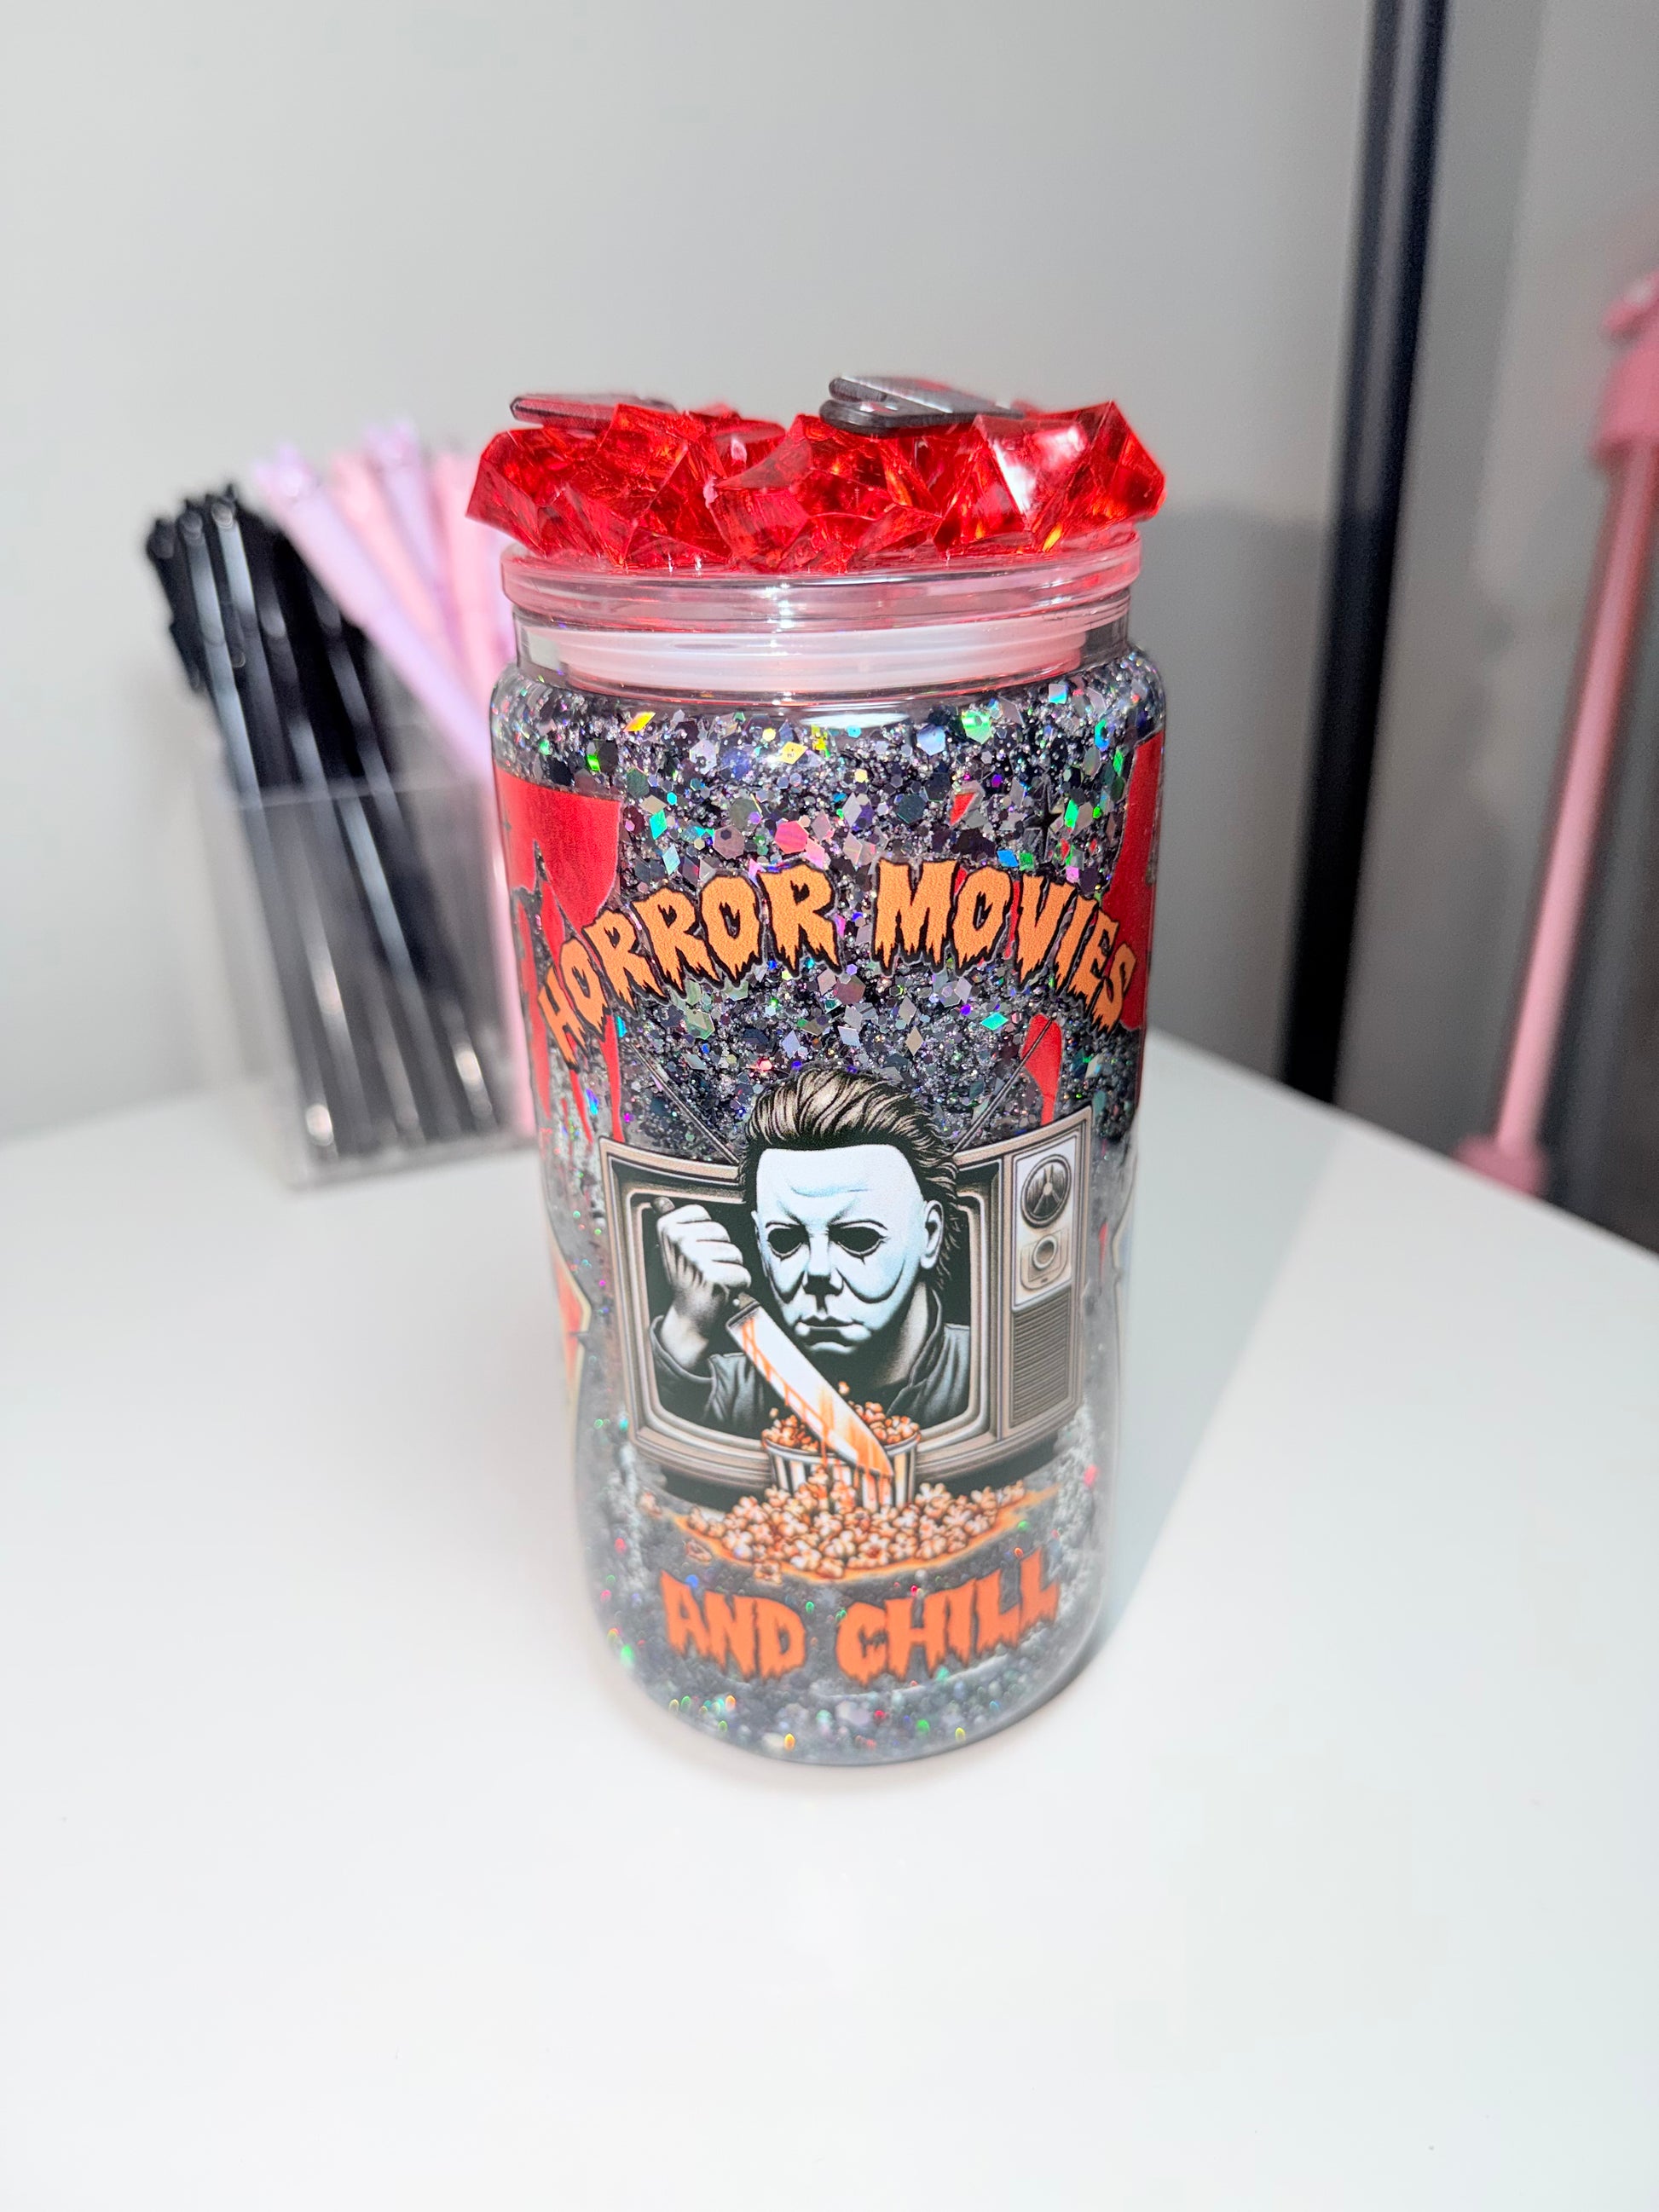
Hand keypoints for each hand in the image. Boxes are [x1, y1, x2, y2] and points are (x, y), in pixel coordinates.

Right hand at [655, 1202, 751, 1370]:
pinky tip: (721, 1292)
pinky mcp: (712, 1276)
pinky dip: (738, 1285)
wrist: (688, 1317)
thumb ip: (673, 1221)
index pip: (702, 1213)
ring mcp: (695, 1258)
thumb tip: (661, 1200)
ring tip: (713, 1280)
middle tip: (704, 1270)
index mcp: (667, 1227)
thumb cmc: (685, 1279)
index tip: (692, 1252)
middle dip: (721, 1252)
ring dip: (730, 1269)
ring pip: (736, 1253)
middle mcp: (679, 1240)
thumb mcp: (673, 1248)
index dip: (704, 1234)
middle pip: (722, 1232)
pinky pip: (743, 1274)